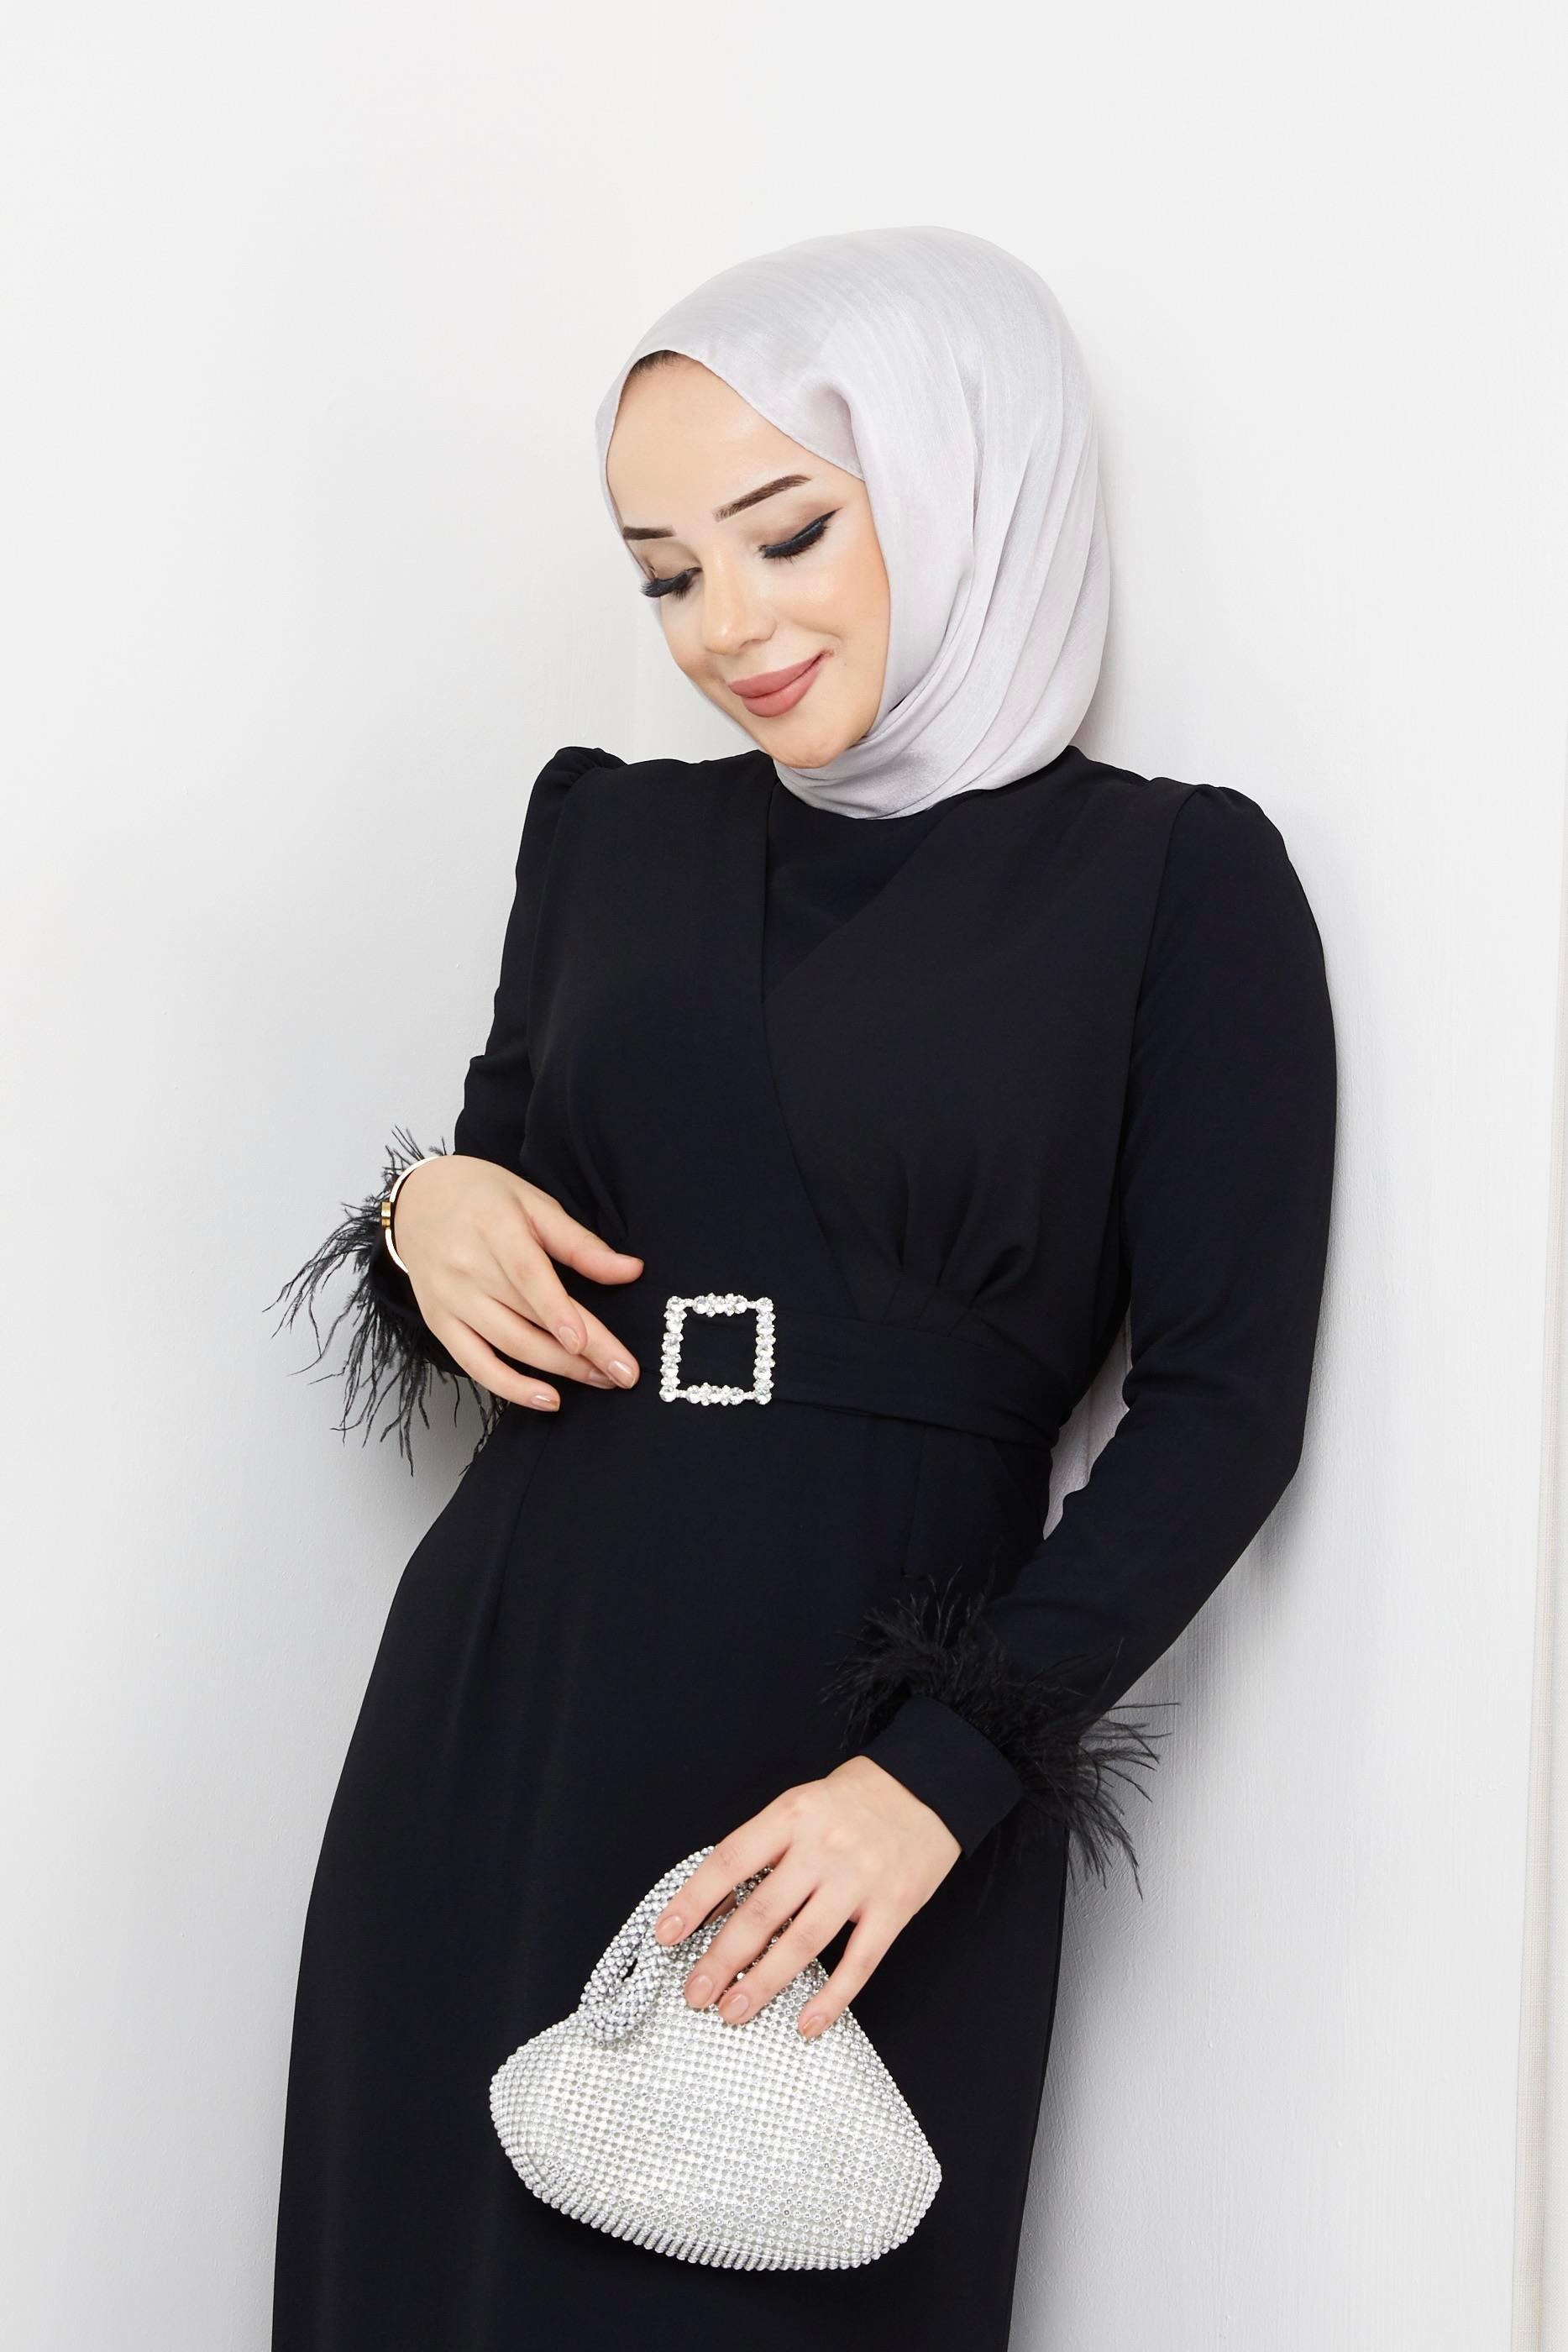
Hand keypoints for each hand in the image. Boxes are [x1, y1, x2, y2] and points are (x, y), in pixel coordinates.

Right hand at [390, 1154, 643, 1410]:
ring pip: (507, 1345)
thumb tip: (631, 1270)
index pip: (527, 1275)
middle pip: (527, 1319)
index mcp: (494, 1228)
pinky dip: (510, 1387)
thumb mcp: (534, 1203)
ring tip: (600, 1380)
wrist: (418, 1201)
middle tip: (623, 1373)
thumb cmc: (483, 1197)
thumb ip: (580, 1243)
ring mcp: (450, 1299)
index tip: (586, 1342)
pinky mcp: (439, 1323)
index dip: (556, 1311)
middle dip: (579, 1354)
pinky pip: (475, 1364)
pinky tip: (546, 1398)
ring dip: (557, 1371)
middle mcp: (466, 1267)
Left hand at [651, 1757, 961, 2039]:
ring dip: (763, 1983)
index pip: (731, 1861)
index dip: (694, 1900)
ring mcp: (859, 1880)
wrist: (931, 1785)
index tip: (666, 1933)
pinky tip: (806, 2024)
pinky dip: (830, 1998)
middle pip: (762, 1912)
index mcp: (792, 1815)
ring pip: (802, 1942)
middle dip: (721, 1958)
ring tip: (733, 2011)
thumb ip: (766, 1848)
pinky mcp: (893, 1908)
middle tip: (695, 1993)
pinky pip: (858, 1963)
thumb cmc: (857, 1797)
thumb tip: (718, 1903)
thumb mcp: (802, 1805)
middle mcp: (823, 1848)